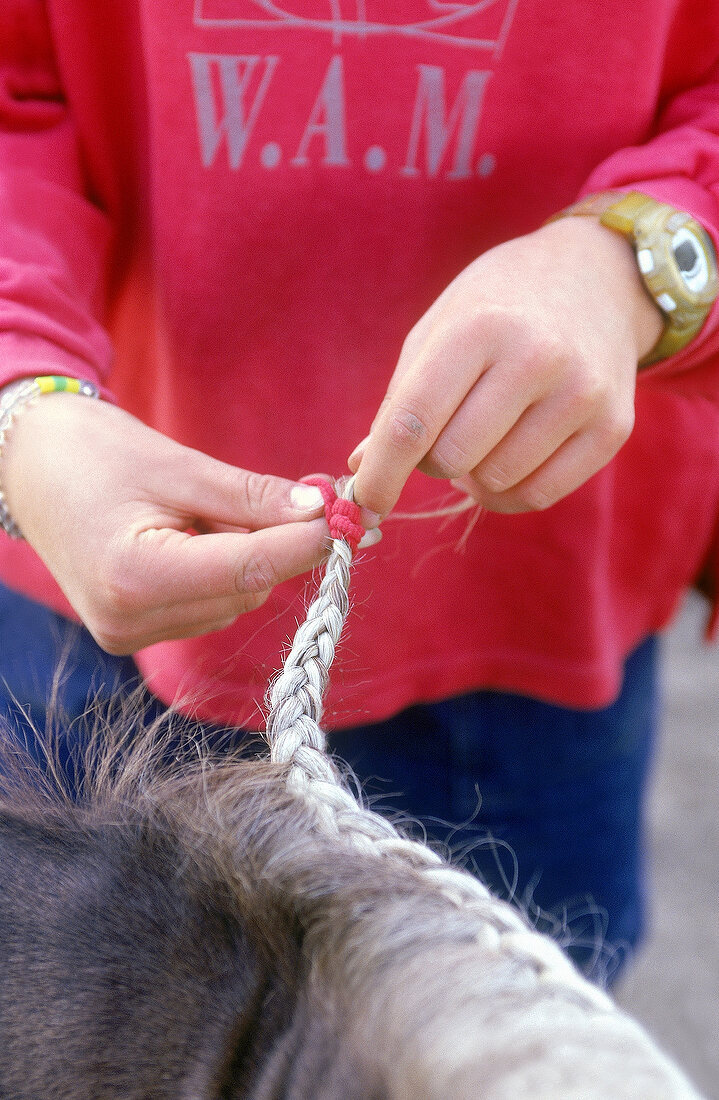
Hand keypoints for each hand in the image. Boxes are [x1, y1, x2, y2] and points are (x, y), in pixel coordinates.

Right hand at [1, 395, 331, 652]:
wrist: (30, 468)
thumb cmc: (95, 453)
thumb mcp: (179, 465)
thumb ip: (252, 495)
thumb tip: (322, 510)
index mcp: (136, 576)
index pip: (250, 567)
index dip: (308, 542)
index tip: (353, 518)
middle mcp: (130, 620)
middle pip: (246, 588)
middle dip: (277, 542)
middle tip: (297, 494)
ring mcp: (129, 634)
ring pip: (235, 600)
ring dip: (247, 555)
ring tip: (203, 510)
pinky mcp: (133, 633)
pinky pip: (210, 606)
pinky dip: (222, 570)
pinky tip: (192, 535)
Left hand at [349, 217, 663, 515]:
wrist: (596, 279)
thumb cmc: (498, 307)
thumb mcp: (438, 330)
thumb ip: (398, 402)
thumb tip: (362, 470)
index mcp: (479, 326)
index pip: (413, 421)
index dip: (382, 473)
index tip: (365, 503)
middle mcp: (537, 357)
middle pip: (451, 459)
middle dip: (433, 460)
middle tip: (446, 431)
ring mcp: (581, 394)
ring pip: (494, 482)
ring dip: (474, 474)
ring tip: (486, 433)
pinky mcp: (612, 427)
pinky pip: (538, 495)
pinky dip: (509, 490)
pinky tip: (511, 456)